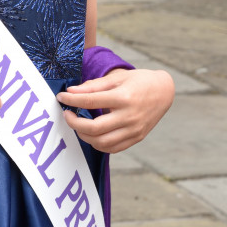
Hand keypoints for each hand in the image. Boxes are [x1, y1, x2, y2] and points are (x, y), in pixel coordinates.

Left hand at [56, 68, 174, 152]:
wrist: (164, 91)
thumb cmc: (139, 81)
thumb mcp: (117, 77)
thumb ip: (93, 86)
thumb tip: (71, 92)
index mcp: (123, 98)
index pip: (90, 101)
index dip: (71, 100)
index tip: (61, 97)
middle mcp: (129, 117)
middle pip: (94, 128)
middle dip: (74, 122)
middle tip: (67, 114)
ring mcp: (134, 130)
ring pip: (102, 142)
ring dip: (84, 135)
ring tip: (78, 124)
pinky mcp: (137, 138)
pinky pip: (113, 148)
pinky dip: (98, 144)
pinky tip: (91, 133)